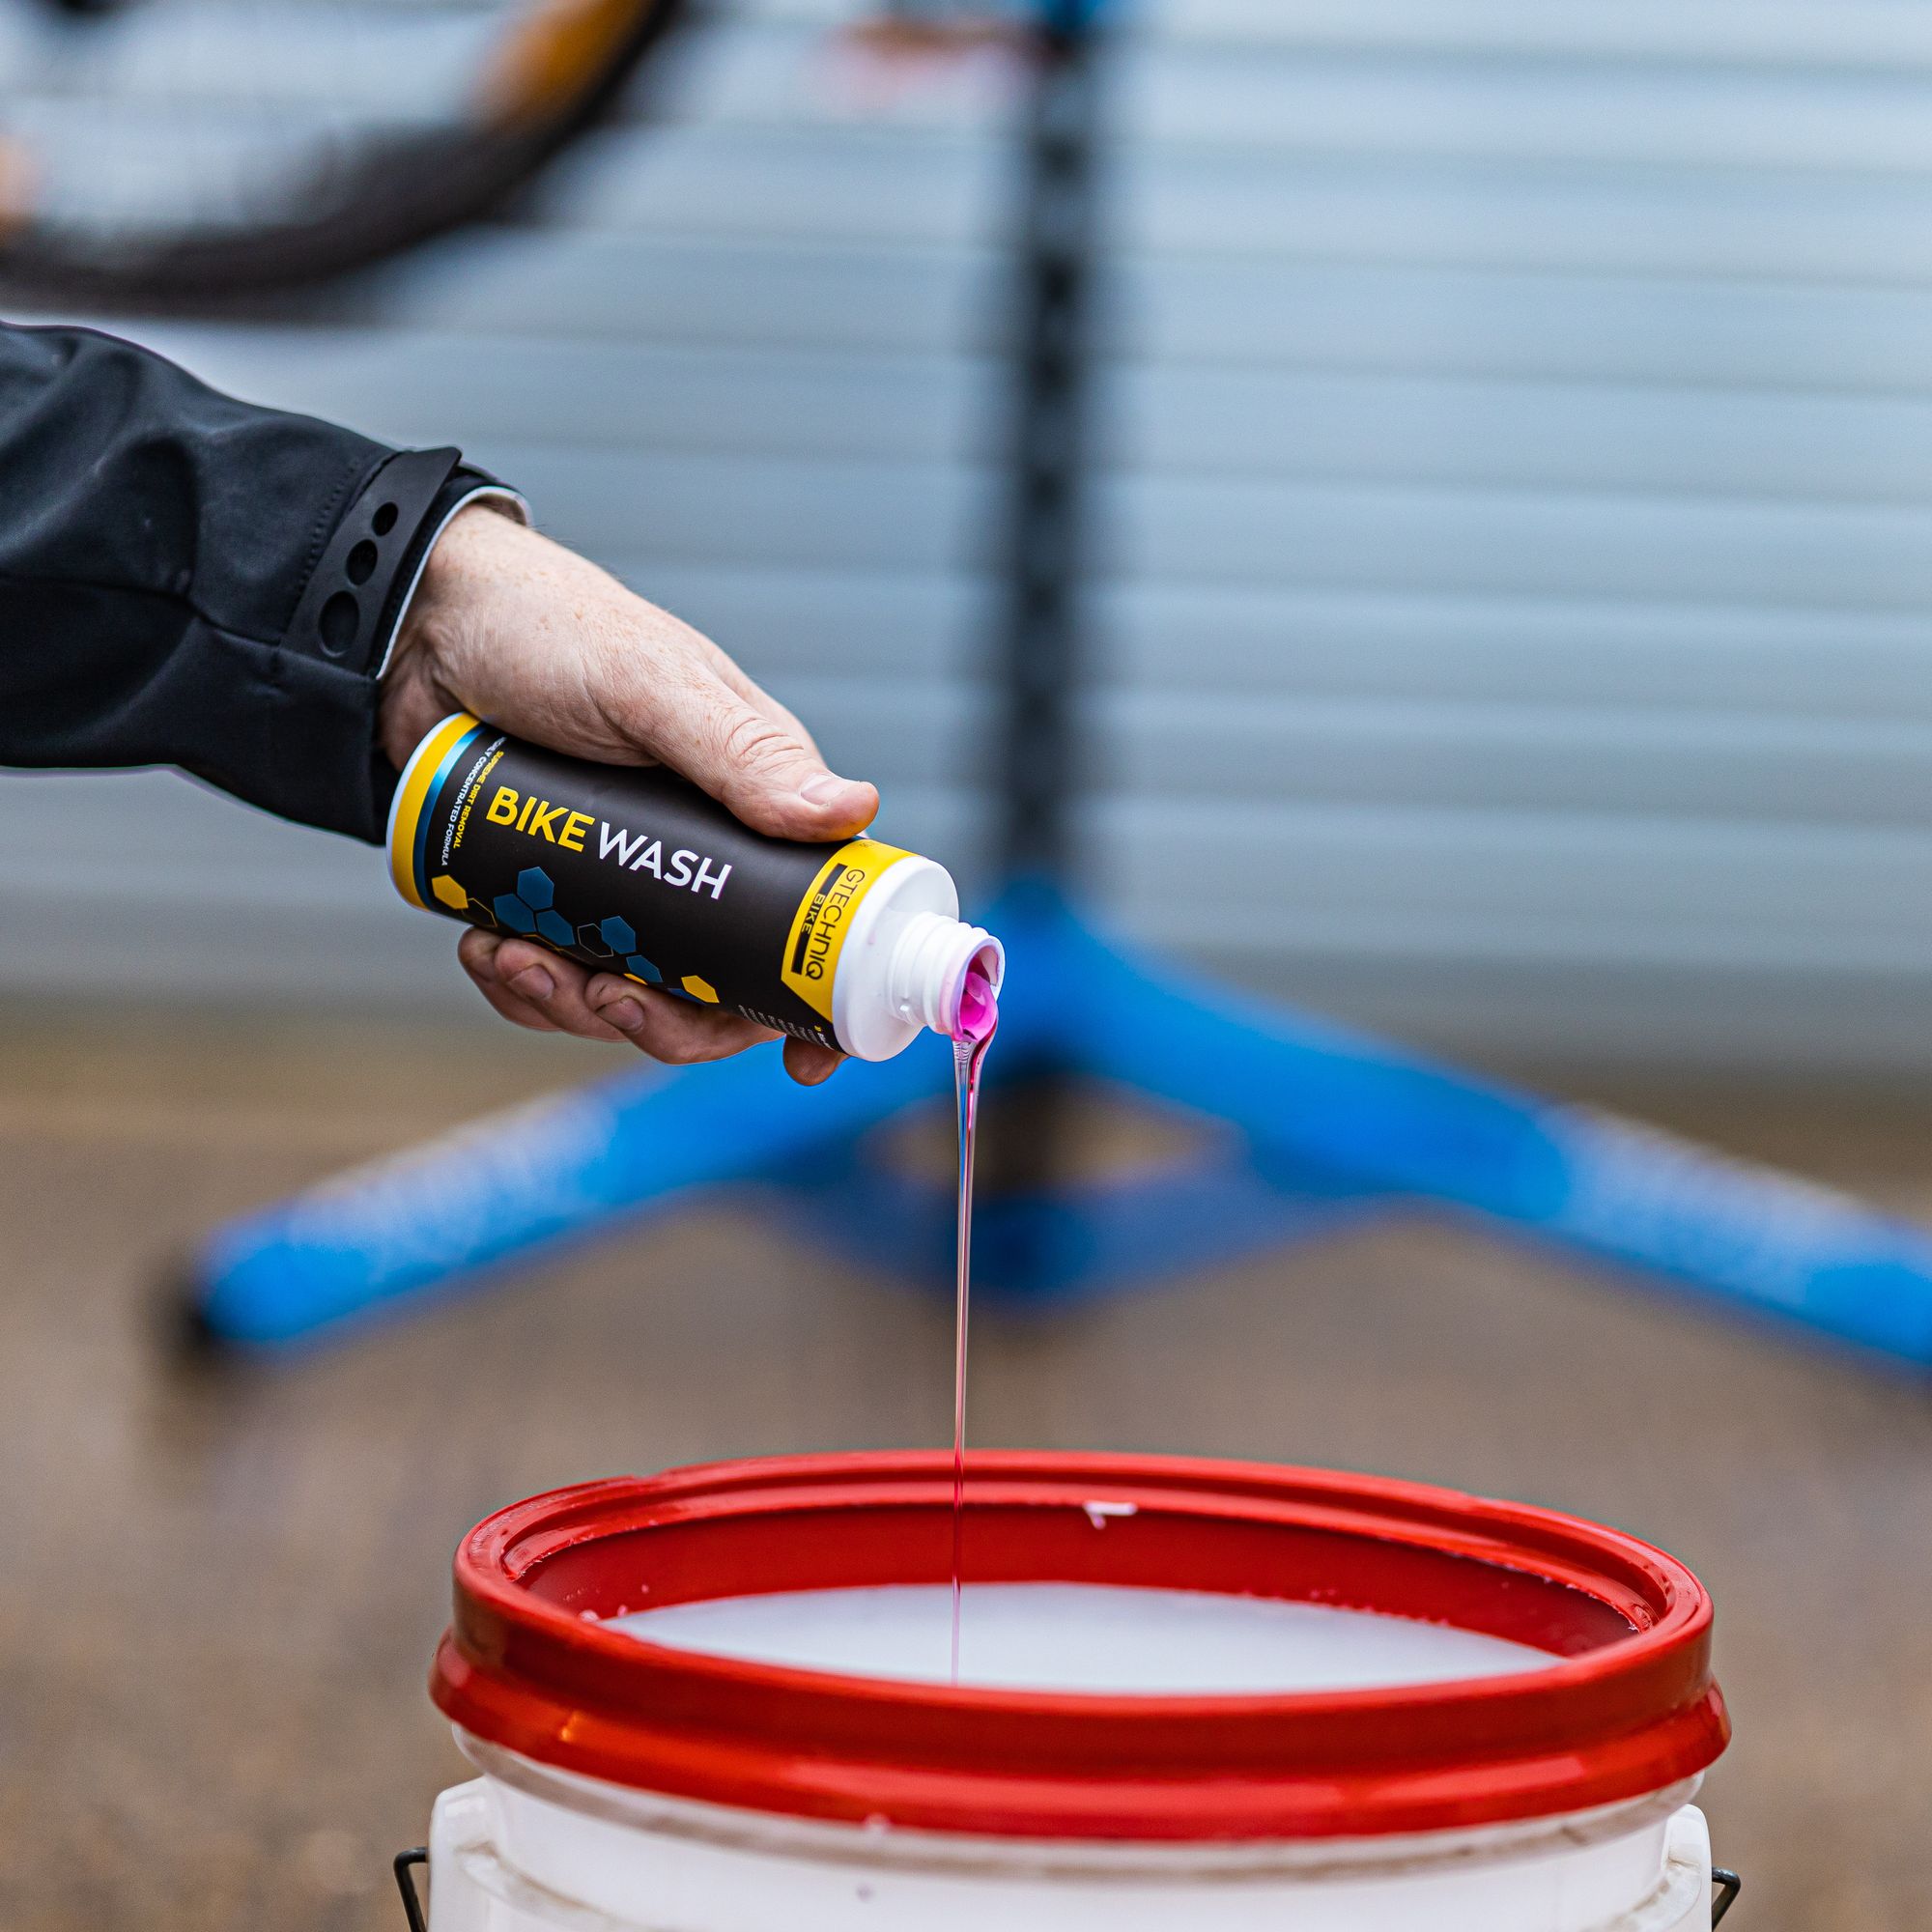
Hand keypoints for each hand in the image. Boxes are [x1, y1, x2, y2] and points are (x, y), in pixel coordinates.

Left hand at [381, 504, 877, 1082]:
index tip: (803, 1060)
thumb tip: (851, 812)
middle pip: (720, 993)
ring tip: (515, 953)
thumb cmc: (545, 628)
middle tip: (609, 997)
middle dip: (666, 1021)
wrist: (411, 631)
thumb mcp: (650, 685)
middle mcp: (698, 858)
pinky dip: (519, 985)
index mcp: (753, 809)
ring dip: (573, 1002)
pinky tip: (483, 944)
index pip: (812, 921)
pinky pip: (552, 982)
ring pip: (630, 998)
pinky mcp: (548, 899)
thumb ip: (742, 753)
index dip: (817, 998)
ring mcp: (621, 886)